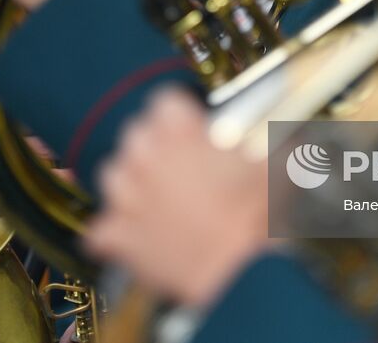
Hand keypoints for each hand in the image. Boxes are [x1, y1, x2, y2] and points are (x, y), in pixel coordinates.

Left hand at [83, 89, 269, 308]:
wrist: (238, 275)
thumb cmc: (257, 216)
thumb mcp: (273, 161)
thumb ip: (266, 134)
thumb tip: (274, 124)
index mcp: (178, 129)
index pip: (164, 102)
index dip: (181, 117)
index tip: (194, 131)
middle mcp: (144, 155)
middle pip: (136, 134)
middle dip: (156, 148)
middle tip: (183, 169)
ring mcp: (125, 196)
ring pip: (114, 174)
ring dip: (133, 184)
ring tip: (161, 200)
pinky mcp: (116, 235)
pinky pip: (103, 228)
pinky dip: (117, 233)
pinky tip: (141, 236)